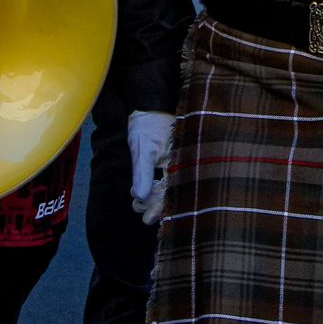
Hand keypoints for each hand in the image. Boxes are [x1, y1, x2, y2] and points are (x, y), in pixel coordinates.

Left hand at [127, 110, 176, 224]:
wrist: (150, 104)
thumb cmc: (147, 125)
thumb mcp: (143, 150)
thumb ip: (142, 174)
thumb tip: (141, 197)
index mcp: (180, 162)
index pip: (172, 192)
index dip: (159, 208)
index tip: (146, 219)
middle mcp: (184, 164)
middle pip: (173, 193)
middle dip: (154, 205)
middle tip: (138, 210)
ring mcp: (180, 162)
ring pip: (170, 187)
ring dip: (153, 197)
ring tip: (137, 202)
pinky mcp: (173, 160)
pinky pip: (168, 179)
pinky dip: (156, 188)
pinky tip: (144, 192)